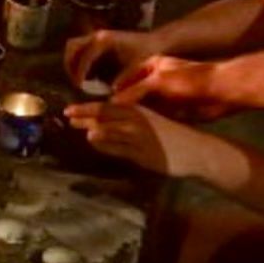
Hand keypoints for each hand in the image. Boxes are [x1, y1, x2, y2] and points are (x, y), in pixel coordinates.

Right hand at [63, 28, 162, 87]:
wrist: (157, 42)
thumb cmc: (147, 55)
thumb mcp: (136, 69)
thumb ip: (121, 82)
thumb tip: (108, 93)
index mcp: (104, 41)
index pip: (84, 57)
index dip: (80, 74)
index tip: (80, 88)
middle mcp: (97, 35)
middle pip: (72, 47)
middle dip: (71, 66)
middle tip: (76, 83)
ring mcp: (97, 35)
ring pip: (74, 45)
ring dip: (73, 62)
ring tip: (80, 80)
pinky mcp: (99, 38)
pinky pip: (81, 47)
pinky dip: (79, 59)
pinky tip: (89, 75)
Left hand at [64, 101, 214, 178]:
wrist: (196, 150)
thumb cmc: (170, 134)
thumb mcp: (148, 120)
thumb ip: (126, 119)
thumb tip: (98, 123)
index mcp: (138, 110)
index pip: (105, 107)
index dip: (85, 108)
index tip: (68, 109)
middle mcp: (137, 122)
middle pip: (104, 117)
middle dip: (84, 116)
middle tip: (67, 116)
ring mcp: (140, 139)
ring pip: (110, 132)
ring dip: (93, 130)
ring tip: (78, 128)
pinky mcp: (145, 155)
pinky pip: (120, 150)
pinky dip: (106, 145)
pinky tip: (95, 142)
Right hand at [110, 55, 234, 121]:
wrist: (222, 91)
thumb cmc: (189, 79)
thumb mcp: (158, 81)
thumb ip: (135, 91)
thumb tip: (113, 102)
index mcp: (150, 66)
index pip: (124, 80)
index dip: (113, 92)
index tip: (98, 105)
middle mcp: (155, 80)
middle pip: (132, 94)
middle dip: (120, 106)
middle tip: (104, 119)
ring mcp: (164, 97)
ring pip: (143, 108)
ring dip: (133, 117)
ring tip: (116, 129)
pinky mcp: (174, 112)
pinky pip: (155, 118)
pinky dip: (147, 124)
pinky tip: (136, 133)